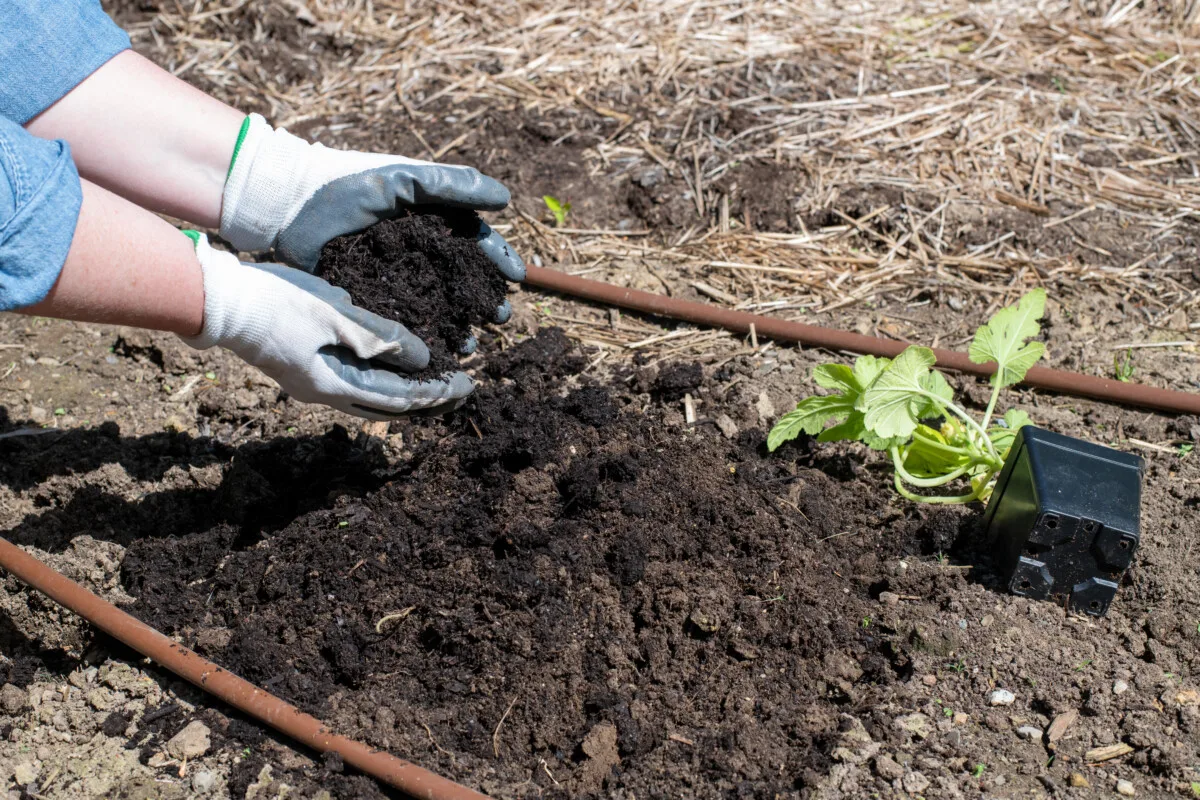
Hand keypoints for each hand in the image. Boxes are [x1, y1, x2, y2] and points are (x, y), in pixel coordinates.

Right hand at [182, 233, 472, 419]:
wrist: (220, 299)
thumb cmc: (275, 302)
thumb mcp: (334, 313)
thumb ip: (379, 335)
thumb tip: (423, 358)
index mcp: (333, 385)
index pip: (398, 399)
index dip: (435, 393)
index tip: (467, 386)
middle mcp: (326, 392)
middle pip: (389, 407)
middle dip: (428, 402)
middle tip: (463, 393)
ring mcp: (313, 382)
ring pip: (372, 399)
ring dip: (407, 394)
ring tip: (438, 387)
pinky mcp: (306, 367)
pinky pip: (356, 383)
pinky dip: (383, 382)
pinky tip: (396, 370)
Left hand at [218, 114, 523, 314]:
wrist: (288, 206)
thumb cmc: (345, 185)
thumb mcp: (402, 180)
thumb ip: (451, 185)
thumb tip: (505, 198)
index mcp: (430, 221)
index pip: (474, 241)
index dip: (498, 258)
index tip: (516, 277)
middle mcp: (419, 252)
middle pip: (462, 280)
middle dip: (484, 299)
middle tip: (499, 317)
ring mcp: (397, 278)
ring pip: (438, 306)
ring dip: (459, 325)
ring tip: (471, 343)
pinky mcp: (372, 299)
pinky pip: (404, 321)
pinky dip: (423, 337)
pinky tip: (437, 352)